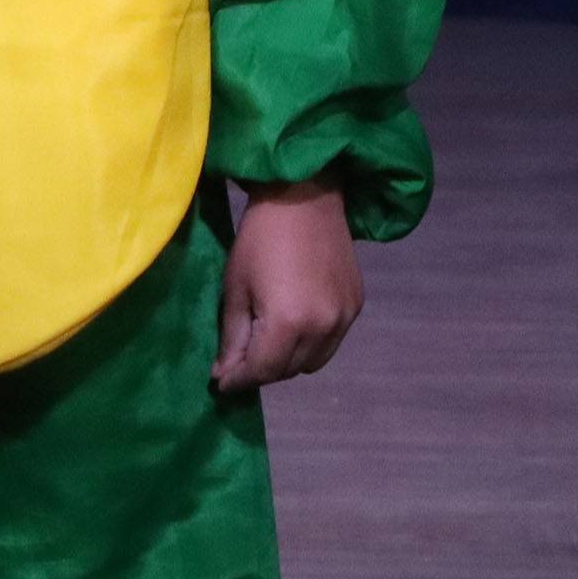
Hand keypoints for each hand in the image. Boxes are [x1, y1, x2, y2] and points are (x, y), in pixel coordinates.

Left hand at [210, 176, 362, 394]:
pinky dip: (311, 343)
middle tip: (241, 359)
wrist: (305, 195)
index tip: (221, 383)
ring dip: (288, 360)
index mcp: (288, 323)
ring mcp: (344, 318)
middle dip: (262, 370)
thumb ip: (233, 338)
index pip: (262, 372)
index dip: (238, 381)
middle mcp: (322, 328)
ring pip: (312, 362)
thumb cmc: (259, 237)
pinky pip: (331, 341)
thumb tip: (225, 375)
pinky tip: (296, 323)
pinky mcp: (356, 305)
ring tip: (268, 343)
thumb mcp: (236, 287)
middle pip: (288, 371)